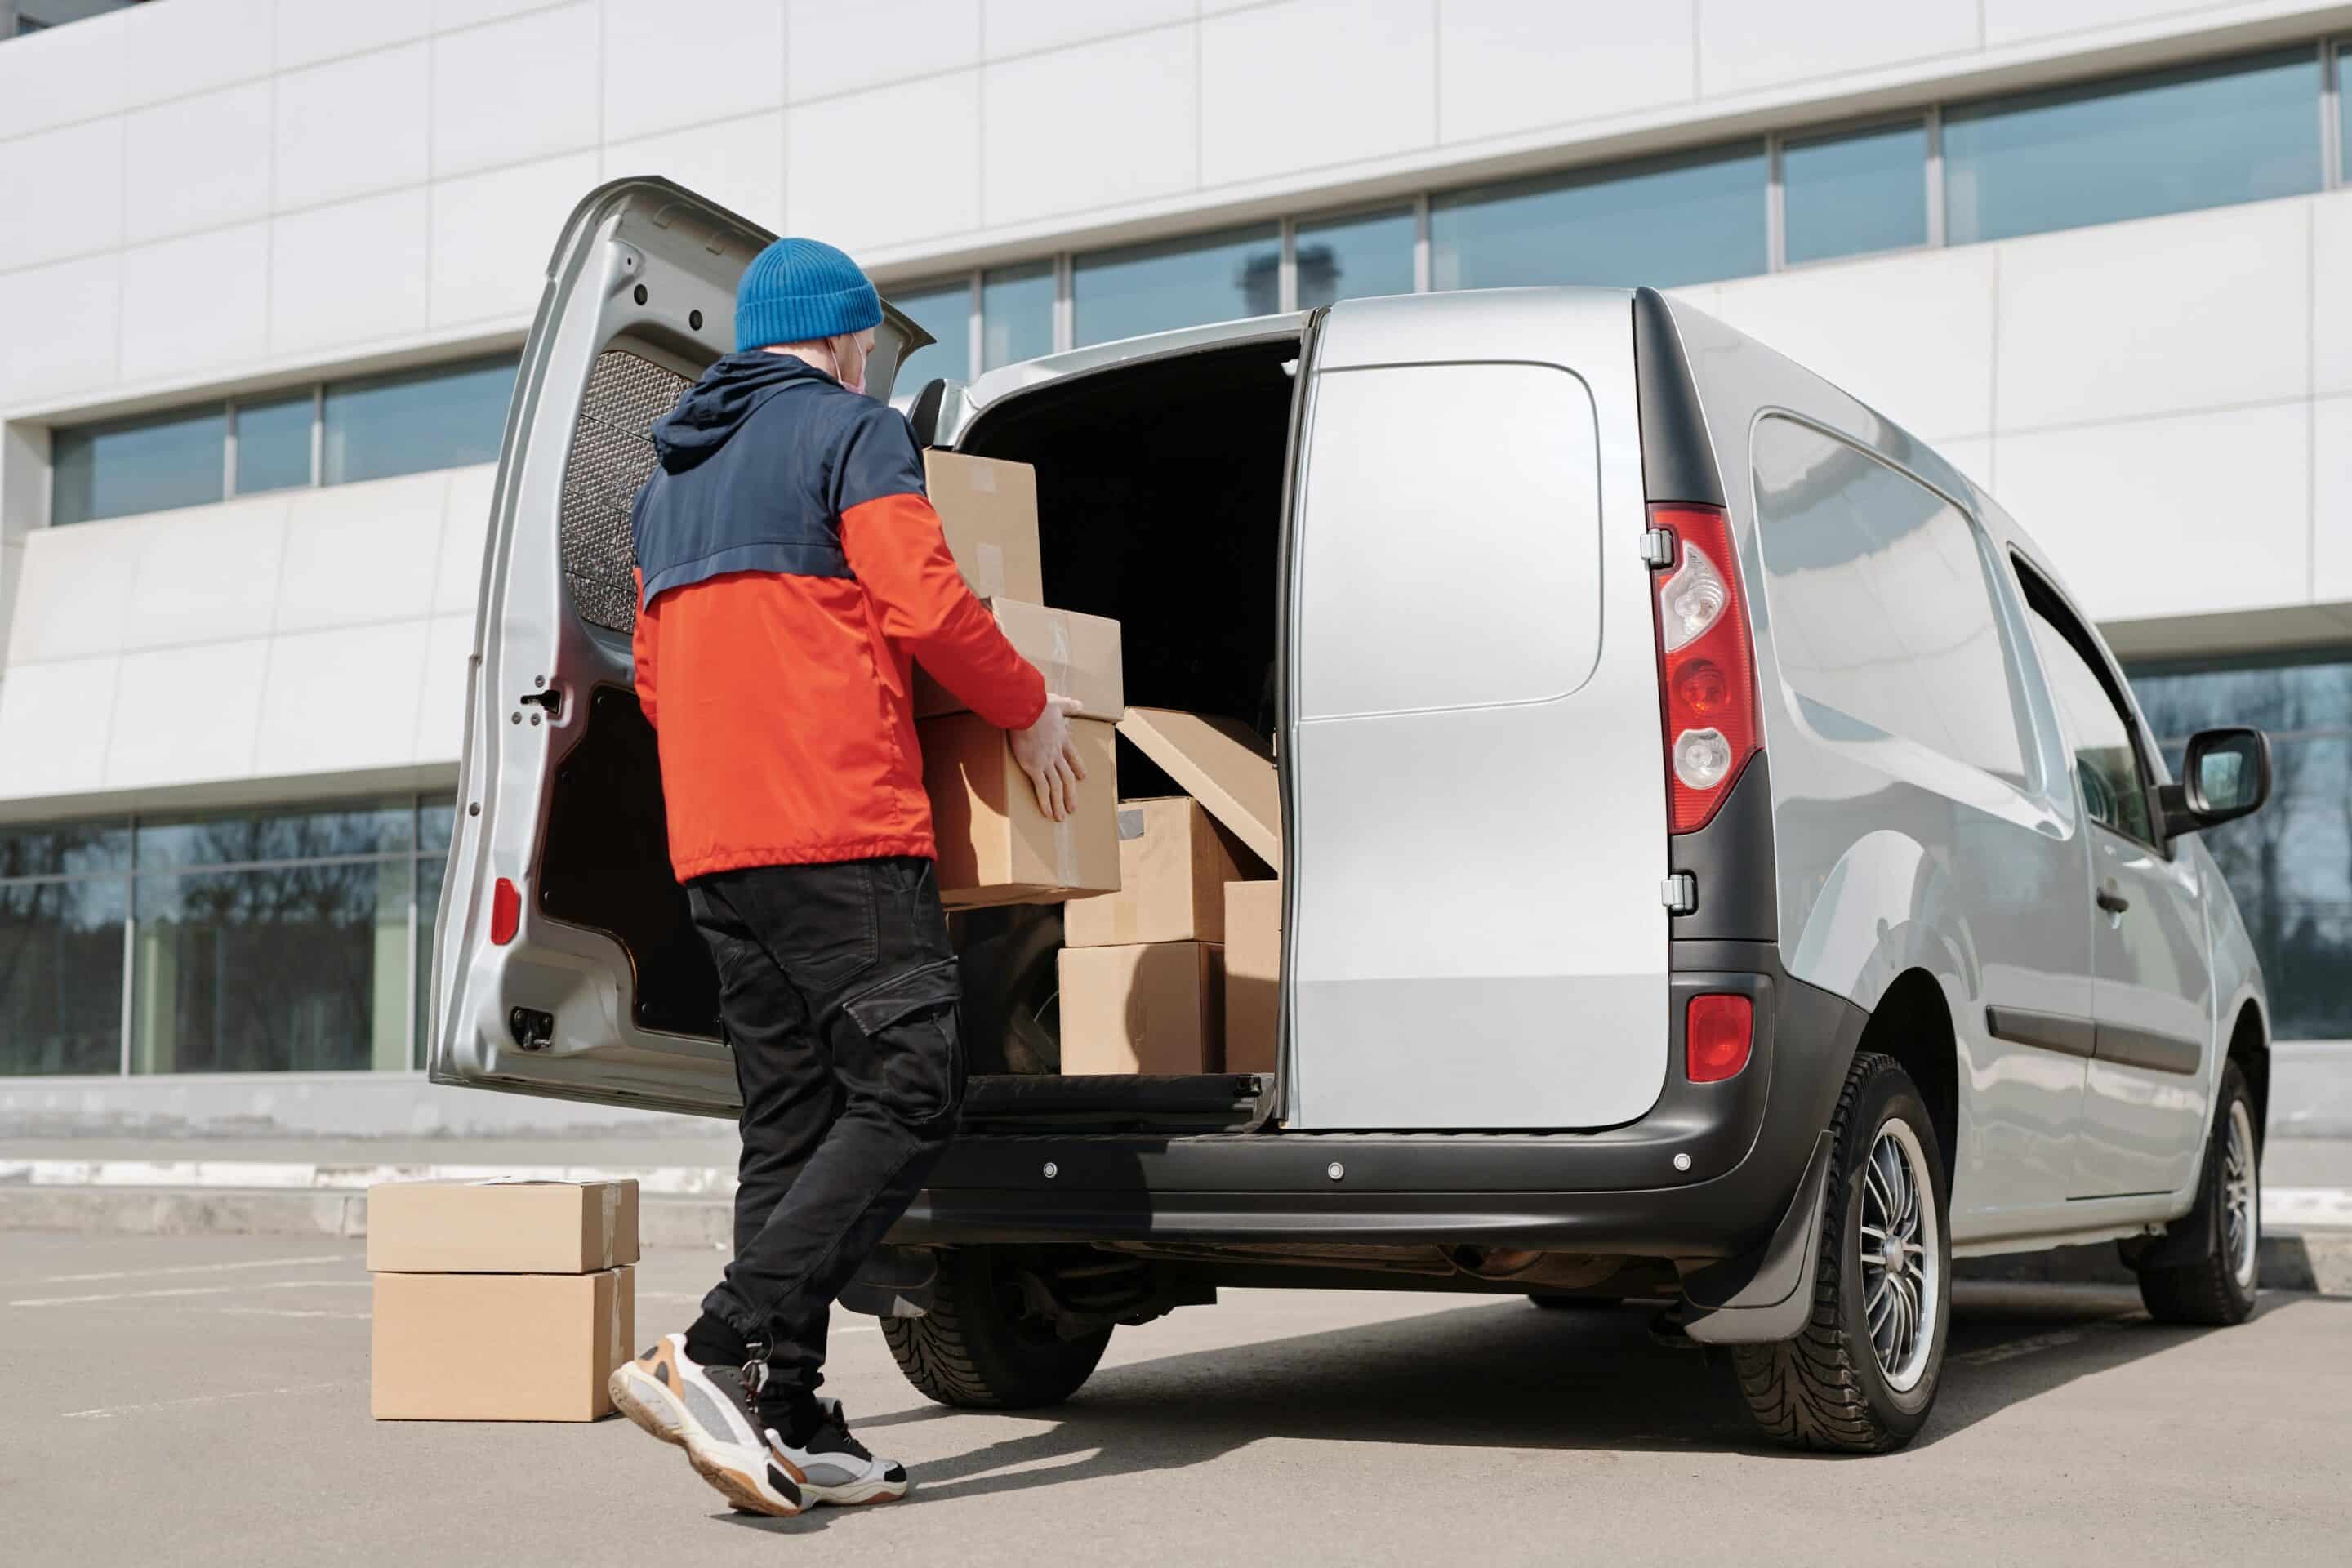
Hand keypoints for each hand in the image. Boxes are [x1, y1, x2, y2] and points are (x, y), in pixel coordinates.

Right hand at [1009, 695, 1087, 821]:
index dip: (1078, 767)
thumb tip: (1081, 704)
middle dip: (1070, 794)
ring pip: (1057, 787)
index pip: (1073, 756)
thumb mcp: (1058, 702)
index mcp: (1061, 739)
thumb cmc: (1038, 704)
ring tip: (1061, 816)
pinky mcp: (1034, 767)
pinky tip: (1047, 813)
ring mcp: (1046, 762)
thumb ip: (1069, 705)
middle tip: (1073, 807)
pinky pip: (1042, 789)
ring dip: (1059, 803)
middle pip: (1067, 777)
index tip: (1083, 776)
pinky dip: (1046, 802)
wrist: (1026, 709)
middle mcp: (1056, 754)